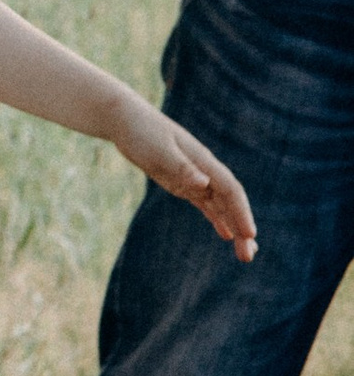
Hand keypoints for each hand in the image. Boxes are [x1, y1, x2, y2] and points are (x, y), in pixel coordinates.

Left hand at [107, 95, 256, 260]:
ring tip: (244, 255)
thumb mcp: (160, 150)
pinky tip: (226, 235)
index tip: (250, 235)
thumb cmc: (142, 131)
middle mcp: (204, 171)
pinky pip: (205, 204)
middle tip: (248, 257)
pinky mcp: (182, 183)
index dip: (241, 213)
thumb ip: (182, 167)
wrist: (125, 119)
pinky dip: (217, 219)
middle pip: (229, 203)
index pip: (230, 191)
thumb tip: (204, 183)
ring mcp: (194, 178)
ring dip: (234, 228)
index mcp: (203, 162)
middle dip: (241, 228)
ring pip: (220, 206)